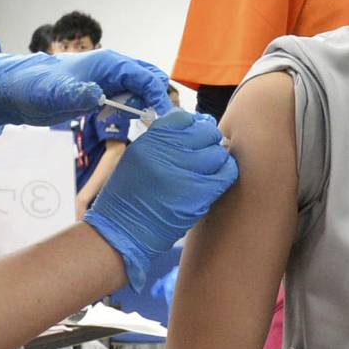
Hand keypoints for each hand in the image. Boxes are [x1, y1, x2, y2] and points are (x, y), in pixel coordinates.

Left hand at [0, 49, 173, 135]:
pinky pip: (127, 98)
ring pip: (140, 89)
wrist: (13, 90)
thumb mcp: (54, 94)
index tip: (163, 120)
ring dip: (144, 105)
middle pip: (149, 79)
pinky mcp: (101, 92)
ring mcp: (107, 80)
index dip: (158, 97)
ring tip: (139, 126)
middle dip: (157, 99)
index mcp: (107, 63)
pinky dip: (131, 110)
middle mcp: (112, 68)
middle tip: (156, 125)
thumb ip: (77, 94)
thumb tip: (100, 95)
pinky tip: (118, 123)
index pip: (145, 77)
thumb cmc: (33, 87)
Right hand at [83, 110, 239, 287]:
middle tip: (204, 154)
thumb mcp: (137, 158)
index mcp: (150, 141)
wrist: (122, 230)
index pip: (183, 118)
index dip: (194, 125)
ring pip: (218, 153)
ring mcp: (183, 172)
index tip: (195, 135)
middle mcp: (166, 152)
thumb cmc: (130, 196)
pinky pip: (226, 173)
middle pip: (205, 132)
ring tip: (208, 170)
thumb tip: (199, 124)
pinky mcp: (198, 193)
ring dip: (217, 159)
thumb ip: (163, 141)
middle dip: (208, 141)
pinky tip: (218, 178)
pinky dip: (226, 172)